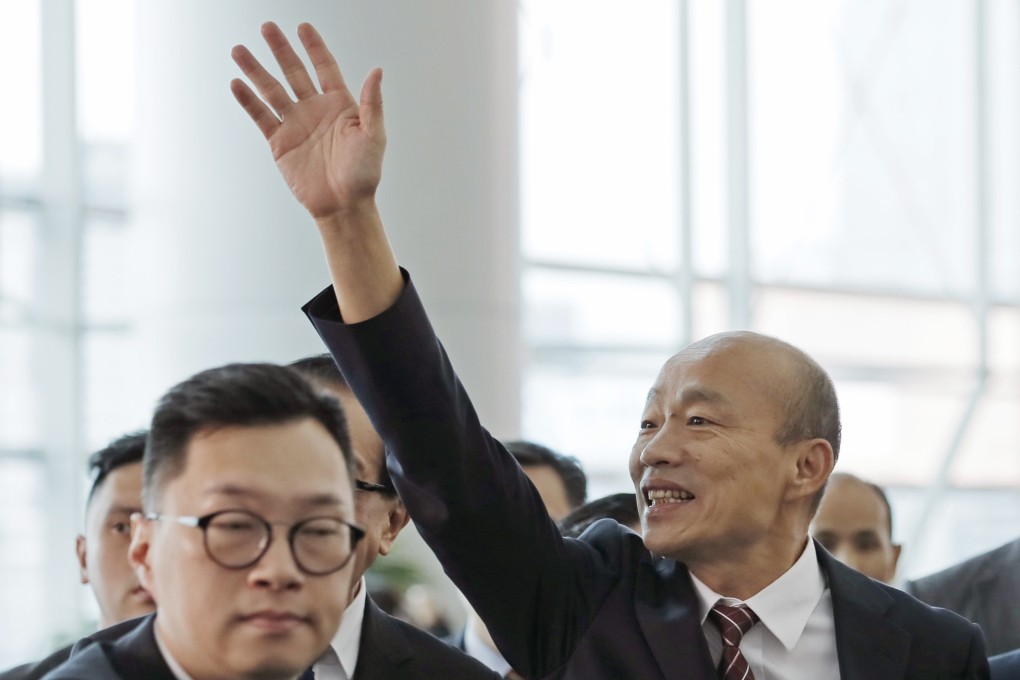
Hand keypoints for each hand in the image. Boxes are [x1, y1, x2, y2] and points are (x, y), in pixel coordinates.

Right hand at [231, 22, 384, 219]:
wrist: (343, 205)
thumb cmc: (364, 174)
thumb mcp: (374, 135)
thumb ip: (372, 103)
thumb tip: (377, 70)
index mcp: (339, 104)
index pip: (324, 67)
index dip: (314, 47)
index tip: (303, 27)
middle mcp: (315, 110)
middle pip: (294, 72)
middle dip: (281, 50)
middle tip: (267, 27)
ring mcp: (295, 124)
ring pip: (272, 90)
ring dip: (256, 70)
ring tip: (239, 50)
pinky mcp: (280, 142)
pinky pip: (261, 117)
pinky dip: (249, 101)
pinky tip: (237, 84)